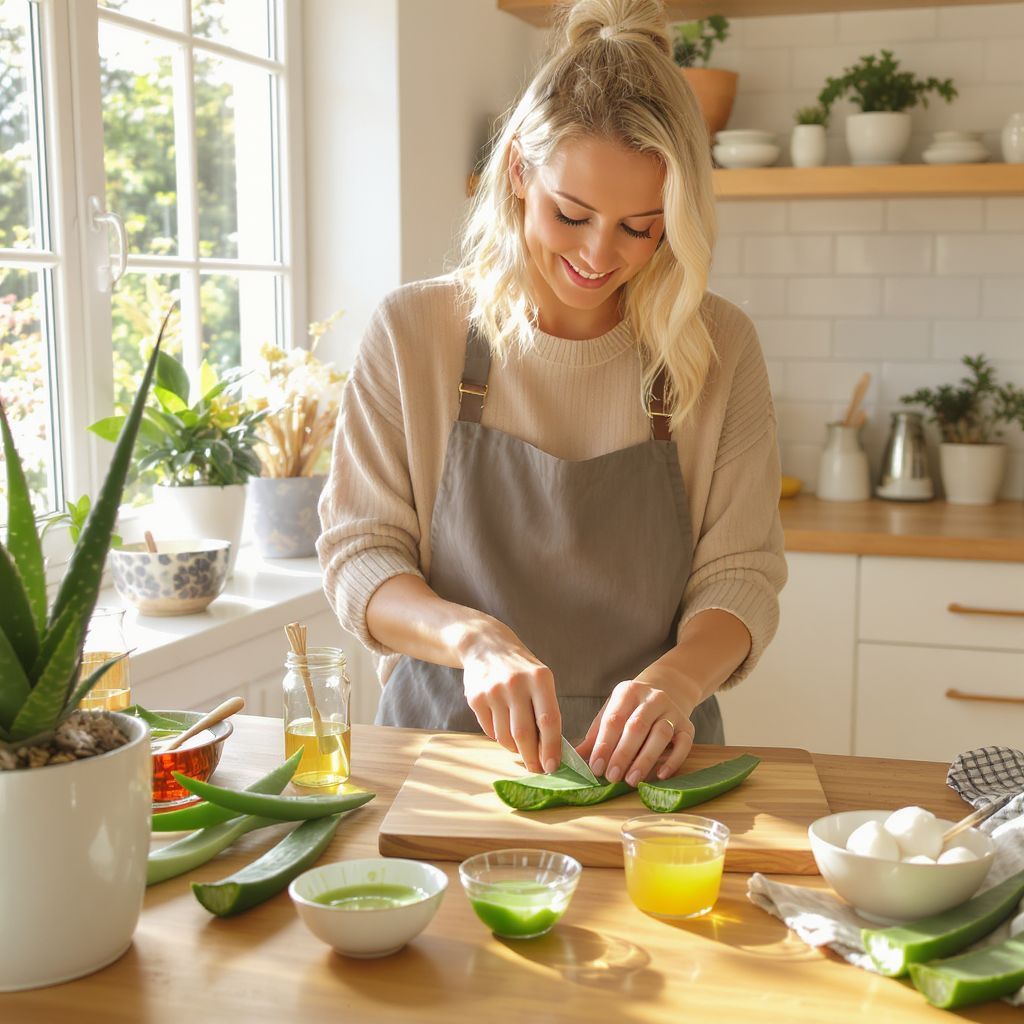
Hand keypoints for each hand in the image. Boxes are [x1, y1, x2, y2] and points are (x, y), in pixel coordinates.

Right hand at [460, 630, 561, 775]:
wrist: (485, 645)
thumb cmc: (521, 669)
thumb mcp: (540, 680)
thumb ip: (546, 710)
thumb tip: (551, 751)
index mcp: (539, 678)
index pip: (548, 720)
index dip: (551, 747)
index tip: (553, 767)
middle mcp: (516, 684)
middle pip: (524, 734)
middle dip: (532, 758)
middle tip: (537, 769)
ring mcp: (493, 691)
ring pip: (505, 736)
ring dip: (515, 748)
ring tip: (520, 746)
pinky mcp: (475, 698)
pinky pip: (490, 730)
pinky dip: (499, 736)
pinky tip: (503, 727)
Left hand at [576, 681, 693, 787]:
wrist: (667, 689)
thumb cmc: (631, 709)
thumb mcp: (611, 713)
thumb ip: (595, 736)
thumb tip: (574, 760)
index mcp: (628, 692)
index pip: (614, 719)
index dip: (604, 744)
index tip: (596, 767)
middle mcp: (652, 698)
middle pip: (637, 726)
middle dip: (623, 754)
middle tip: (612, 777)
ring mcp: (672, 711)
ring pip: (661, 734)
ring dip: (645, 759)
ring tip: (631, 779)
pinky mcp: (688, 726)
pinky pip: (684, 744)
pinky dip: (673, 760)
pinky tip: (660, 775)